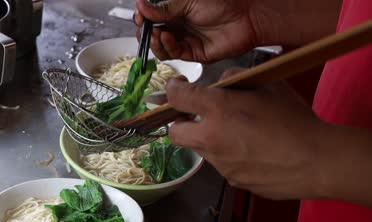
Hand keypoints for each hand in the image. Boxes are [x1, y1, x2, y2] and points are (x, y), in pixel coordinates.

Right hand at [134, 0, 257, 62]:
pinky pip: (174, 53)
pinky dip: (167, 46)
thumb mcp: (187, 1)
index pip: (151, 18)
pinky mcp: (193, 53)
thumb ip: (164, 7)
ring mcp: (185, 40)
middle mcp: (178, 26)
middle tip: (144, 27)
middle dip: (146, 32)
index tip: (138, 17)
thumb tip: (141, 6)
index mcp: (176, 10)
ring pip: (161, 47)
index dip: (142, 18)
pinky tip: (168, 37)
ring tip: (157, 33)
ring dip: (155, 41)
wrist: (246, 17)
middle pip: (153, 34)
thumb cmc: (222, 3)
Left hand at [166, 69, 327, 199]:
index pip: (177, 98)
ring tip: (236, 134)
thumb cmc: (294, 118)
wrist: (316, 160)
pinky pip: (222, 165)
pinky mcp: (232, 181)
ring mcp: (220, 164)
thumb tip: (220, 84)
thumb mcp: (267, 84)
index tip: (178, 88)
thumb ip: (237, 78)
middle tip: (197, 116)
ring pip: (200, 149)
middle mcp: (211, 138)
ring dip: (208, 139)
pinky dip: (228, 156)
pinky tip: (252, 152)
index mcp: (218, 109)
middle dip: (180, 123)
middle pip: (175, 133)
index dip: (173, 90)